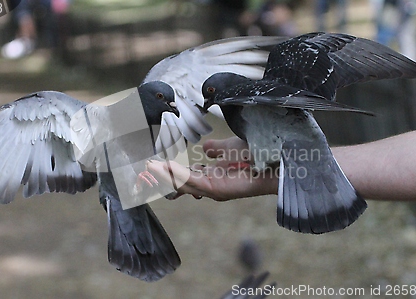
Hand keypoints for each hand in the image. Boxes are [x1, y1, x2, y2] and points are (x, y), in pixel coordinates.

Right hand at [147, 137, 278, 200]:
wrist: (273, 158)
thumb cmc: (255, 154)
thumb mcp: (229, 148)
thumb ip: (216, 149)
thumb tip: (205, 148)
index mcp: (210, 175)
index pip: (183, 175)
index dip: (166, 171)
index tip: (150, 166)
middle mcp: (208, 184)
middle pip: (177, 184)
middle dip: (159, 178)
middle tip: (142, 172)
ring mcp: (211, 188)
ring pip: (180, 184)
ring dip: (162, 176)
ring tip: (147, 168)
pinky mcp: (215, 189)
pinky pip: (191, 182)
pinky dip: (176, 176)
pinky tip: (164, 167)